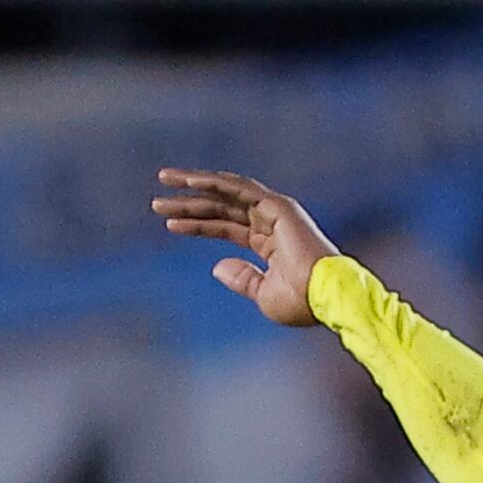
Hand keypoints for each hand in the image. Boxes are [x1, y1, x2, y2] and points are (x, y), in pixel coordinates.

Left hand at [154, 168, 348, 329]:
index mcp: (268, 242)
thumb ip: (242, 278)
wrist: (325, 296)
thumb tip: (216, 267)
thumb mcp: (262, 293)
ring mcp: (273, 211)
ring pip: (225, 193)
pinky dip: (214, 182)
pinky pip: (238, 188)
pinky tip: (190, 181)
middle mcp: (269, 222)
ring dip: (195, 185)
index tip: (168, 224)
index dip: (197, 225)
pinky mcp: (276, 205)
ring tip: (165, 179)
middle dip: (189, 202)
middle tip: (157, 199)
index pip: (225, 228)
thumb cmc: (300, 302)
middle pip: (220, 208)